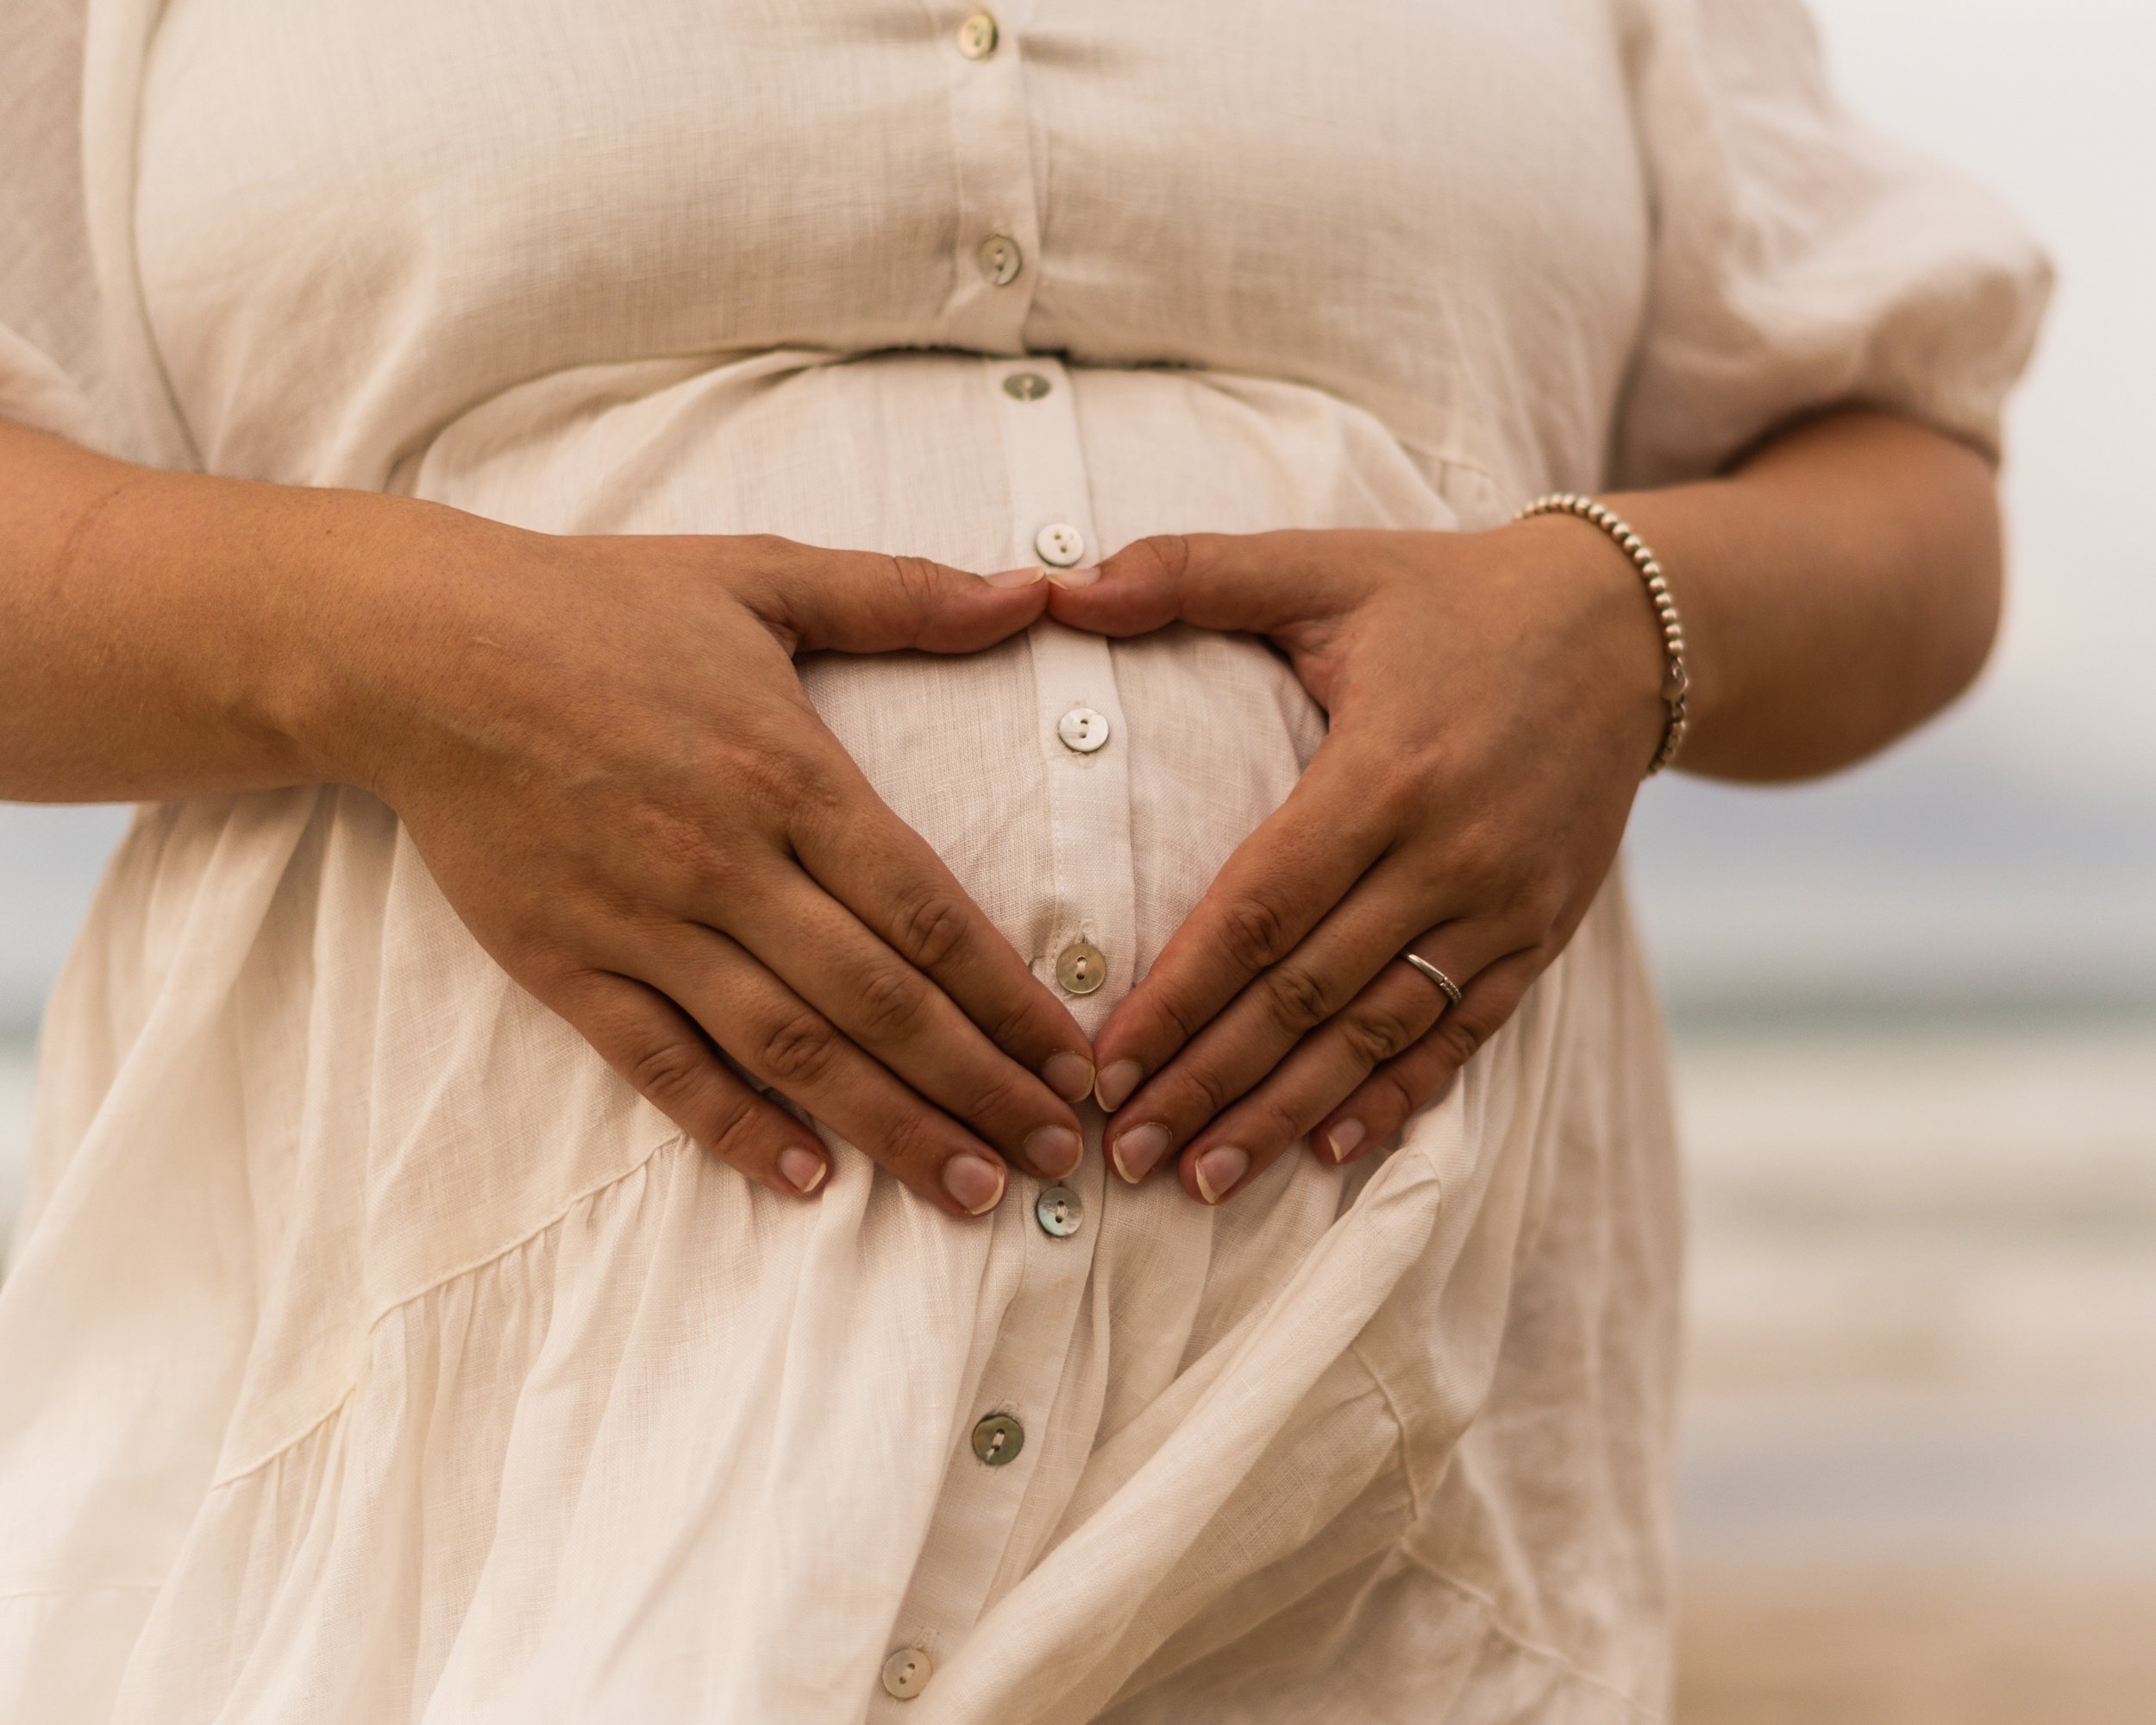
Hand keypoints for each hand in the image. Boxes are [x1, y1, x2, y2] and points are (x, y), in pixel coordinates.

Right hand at [314, 508, 1094, 1216]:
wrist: (415, 648)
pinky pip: (664, 1065)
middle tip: (1057, 1157)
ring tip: (972, 1189)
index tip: (1073, 1059)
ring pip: (789, 1050)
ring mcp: (644, 921)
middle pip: (878, 1000)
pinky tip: (806, 1181)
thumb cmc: (595, 606)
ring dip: (890, 1127)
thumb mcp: (760, 575)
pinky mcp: (567, 964)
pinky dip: (735, 1129)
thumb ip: (903, 595)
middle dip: (980, 1084)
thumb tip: (1036, 590)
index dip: (1010, 995)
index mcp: (787, 771)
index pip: (926, 910)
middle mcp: (727, 861)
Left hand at [1044, 521, 1668, 1202]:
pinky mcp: (1541, 934)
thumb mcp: (1327, 566)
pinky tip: (1332, 1150)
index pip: (1258, 911)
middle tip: (1124, 1153)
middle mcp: (1449, 852)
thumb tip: (1054, 588)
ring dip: (1287, 1114)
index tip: (1103, 1066)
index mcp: (1384, 770)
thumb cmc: (1451, 595)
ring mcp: (1504, 904)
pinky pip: (1462, 1035)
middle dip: (1208, 1082)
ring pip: (1378, 1034)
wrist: (1630, 627)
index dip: (1177, 997)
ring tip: (1202, 1179)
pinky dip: (1396, 1098)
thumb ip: (1190, 573)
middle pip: (1307, 996)